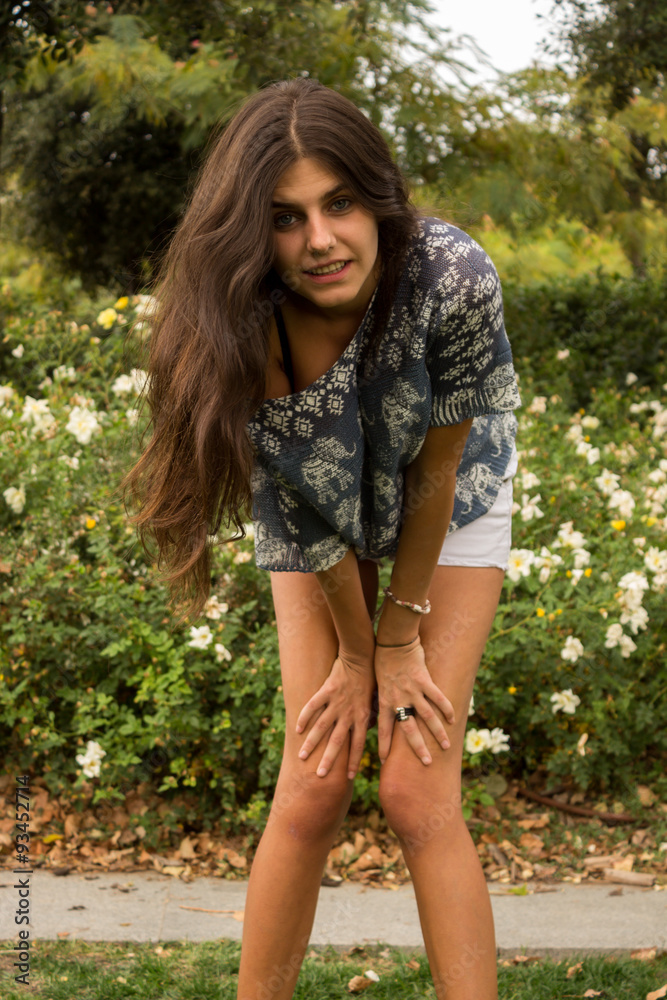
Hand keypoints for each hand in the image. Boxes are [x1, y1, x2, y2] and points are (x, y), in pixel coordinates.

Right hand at [295, 647, 374, 780]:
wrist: (362, 655)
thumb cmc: (371, 677)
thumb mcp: (375, 699)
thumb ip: (370, 715)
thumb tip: (369, 728)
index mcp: (363, 716)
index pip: (358, 744)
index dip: (354, 761)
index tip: (349, 777)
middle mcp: (349, 713)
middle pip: (337, 741)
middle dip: (329, 760)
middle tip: (320, 776)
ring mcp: (336, 702)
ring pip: (322, 727)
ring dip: (311, 743)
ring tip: (302, 757)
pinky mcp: (326, 690)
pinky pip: (312, 706)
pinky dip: (304, 717)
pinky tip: (296, 729)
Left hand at [374, 636, 455, 764]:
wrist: (392, 641)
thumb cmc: (382, 660)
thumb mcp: (378, 682)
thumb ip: (383, 698)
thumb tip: (382, 711)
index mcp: (385, 701)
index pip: (384, 729)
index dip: (384, 745)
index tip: (383, 761)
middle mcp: (399, 699)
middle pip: (409, 730)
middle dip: (418, 748)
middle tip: (427, 762)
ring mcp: (413, 691)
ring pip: (428, 717)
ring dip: (438, 733)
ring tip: (446, 746)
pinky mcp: (424, 681)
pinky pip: (438, 698)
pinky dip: (447, 709)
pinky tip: (453, 719)